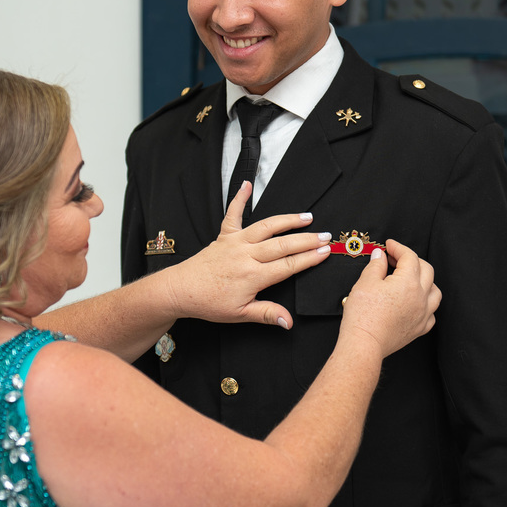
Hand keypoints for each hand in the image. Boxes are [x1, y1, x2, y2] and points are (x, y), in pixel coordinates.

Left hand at [160, 181, 329, 328]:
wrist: (181, 290)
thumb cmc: (209, 303)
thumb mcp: (240, 315)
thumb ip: (267, 314)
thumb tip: (288, 322)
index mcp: (253, 276)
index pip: (288, 265)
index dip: (309, 258)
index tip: (325, 252)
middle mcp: (246, 255)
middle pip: (283, 244)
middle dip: (307, 240)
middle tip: (326, 236)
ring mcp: (235, 242)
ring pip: (266, 227)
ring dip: (287, 220)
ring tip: (306, 217)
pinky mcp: (224, 235)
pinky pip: (232, 213)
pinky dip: (239, 198)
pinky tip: (247, 185)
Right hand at [339, 239, 440, 357]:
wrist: (364, 343)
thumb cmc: (363, 315)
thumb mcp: (365, 282)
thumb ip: (376, 265)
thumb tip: (380, 256)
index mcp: (409, 282)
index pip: (409, 257)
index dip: (398, 247)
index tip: (389, 245)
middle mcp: (421, 297)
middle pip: (426, 270)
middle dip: (412, 260)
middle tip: (395, 259)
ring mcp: (423, 314)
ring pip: (435, 291)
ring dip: (425, 280)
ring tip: (410, 278)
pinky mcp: (419, 329)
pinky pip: (431, 313)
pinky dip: (426, 304)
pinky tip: (415, 302)